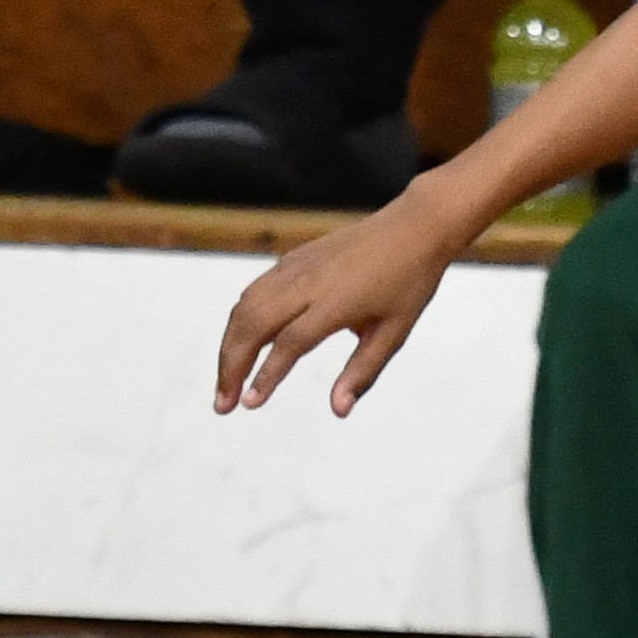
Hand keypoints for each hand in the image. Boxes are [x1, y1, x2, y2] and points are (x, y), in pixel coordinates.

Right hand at [214, 180, 481, 420]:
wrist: (413, 227)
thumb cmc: (409, 283)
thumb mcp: (394, 333)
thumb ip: (363, 372)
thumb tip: (338, 411)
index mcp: (337, 301)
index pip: (290, 343)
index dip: (266, 375)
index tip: (250, 404)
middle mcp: (308, 281)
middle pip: (253, 324)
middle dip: (231, 367)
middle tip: (224, 405)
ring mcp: (295, 267)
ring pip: (245, 307)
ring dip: (229, 346)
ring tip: (228, 383)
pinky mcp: (291, 260)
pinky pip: (254, 292)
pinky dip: (239, 321)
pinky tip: (240, 346)